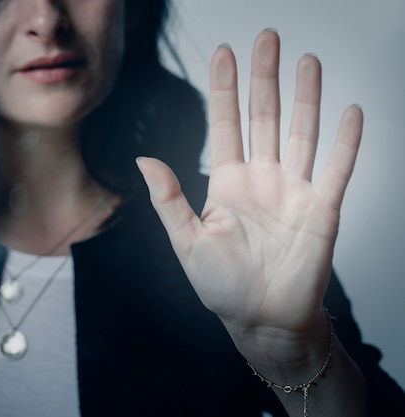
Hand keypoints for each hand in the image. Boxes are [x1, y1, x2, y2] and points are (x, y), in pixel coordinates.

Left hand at [137, 30, 362, 363]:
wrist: (261, 321)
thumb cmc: (222, 286)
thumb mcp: (185, 241)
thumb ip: (169, 199)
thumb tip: (144, 160)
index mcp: (226, 183)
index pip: (225, 125)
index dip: (225, 90)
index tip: (224, 54)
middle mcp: (262, 179)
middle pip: (263, 118)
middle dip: (264, 78)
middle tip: (266, 38)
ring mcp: (294, 191)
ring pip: (301, 133)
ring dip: (305, 97)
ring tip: (306, 61)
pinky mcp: (322, 210)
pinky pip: (337, 170)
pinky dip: (346, 142)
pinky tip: (349, 111)